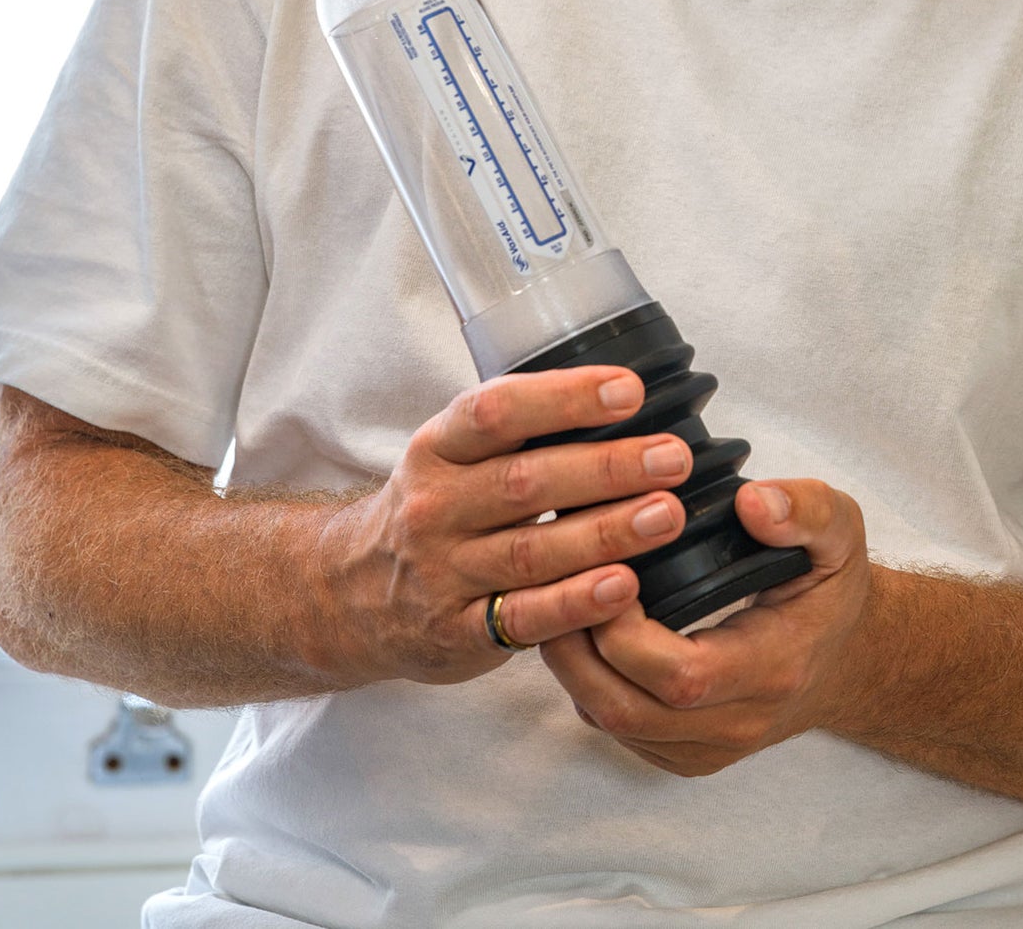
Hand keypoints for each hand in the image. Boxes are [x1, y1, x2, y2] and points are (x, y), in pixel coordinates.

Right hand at [305, 366, 692, 685]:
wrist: (350, 593)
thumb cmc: (435, 507)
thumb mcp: (452, 454)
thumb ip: (521, 430)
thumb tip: (624, 397)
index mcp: (438, 447)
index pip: (497, 410)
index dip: (565, 398)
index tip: (629, 391)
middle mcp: (435, 507)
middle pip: (526, 481)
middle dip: (607, 467)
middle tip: (672, 458)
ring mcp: (443, 572)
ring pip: (532, 550)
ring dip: (607, 532)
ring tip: (667, 514)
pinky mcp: (458, 632)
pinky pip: (523, 618)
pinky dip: (576, 603)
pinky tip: (623, 587)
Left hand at [539, 477, 870, 776]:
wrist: (846, 661)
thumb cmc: (832, 591)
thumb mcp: (839, 532)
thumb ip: (805, 510)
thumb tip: (751, 502)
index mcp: (773, 668)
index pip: (682, 676)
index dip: (626, 632)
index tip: (608, 571)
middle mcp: (738, 722)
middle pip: (629, 710)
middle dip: (578, 648)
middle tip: (561, 580)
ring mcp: (708, 748)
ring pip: (614, 724)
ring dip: (573, 666)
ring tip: (561, 598)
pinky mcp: (685, 753)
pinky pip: (618, 729)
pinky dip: (587, 682)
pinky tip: (581, 630)